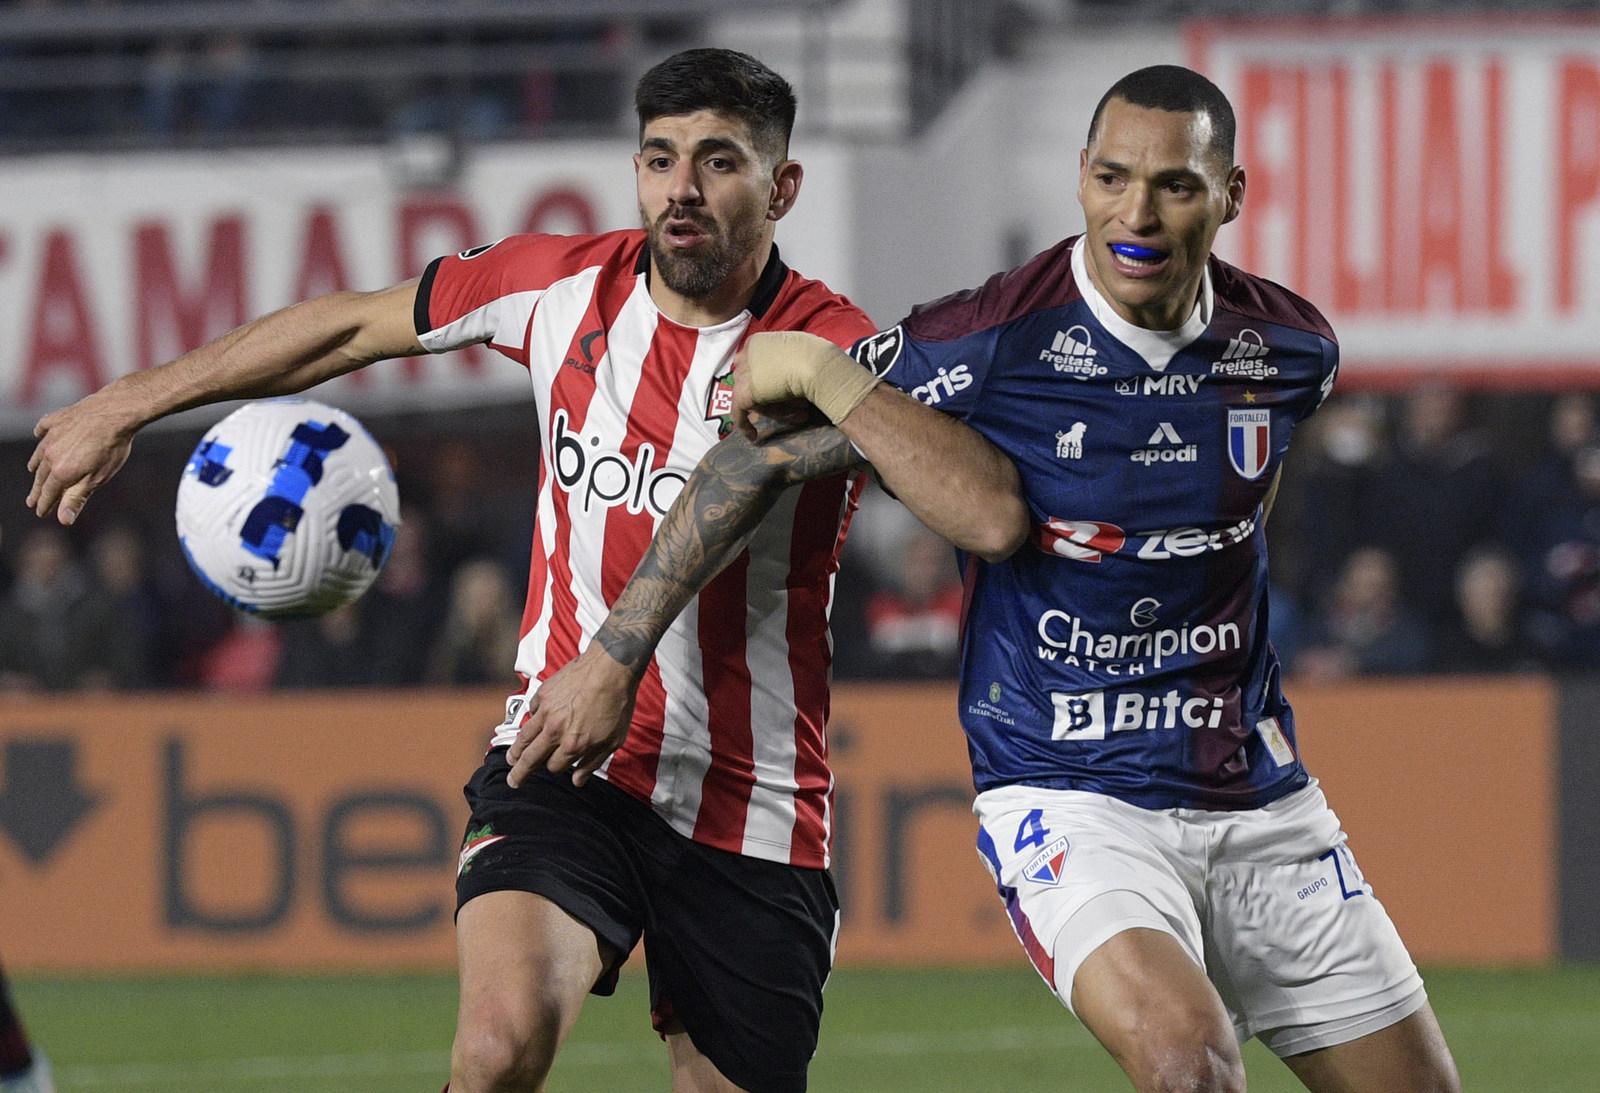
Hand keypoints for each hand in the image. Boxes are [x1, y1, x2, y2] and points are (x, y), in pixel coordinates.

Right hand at [27, 390, 137, 524]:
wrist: (115, 412)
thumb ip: (76, 498)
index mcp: (60, 472)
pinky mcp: (58, 418)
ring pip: (40, 454)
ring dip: (37, 465)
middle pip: (42, 477)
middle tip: (31, 501)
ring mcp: (52, 435)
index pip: (48, 494)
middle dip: (37, 490)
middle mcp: (50, 454)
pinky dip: (40, 434)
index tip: (40, 513)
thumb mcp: (97, 478)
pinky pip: (44, 428)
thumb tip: (62, 521)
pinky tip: (39, 435)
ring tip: (33, 471)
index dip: (44, 505)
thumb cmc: (111, 448)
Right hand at [505, 641, 640, 788]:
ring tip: (511, 759)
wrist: (611, 667)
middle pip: (531, 758)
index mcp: (573, 744)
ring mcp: (546, 711)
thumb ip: (593, 762)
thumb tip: (578, 781)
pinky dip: (531, 719)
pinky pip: (531, 711)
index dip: (557, 768)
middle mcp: (555, 731)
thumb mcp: (613, 740)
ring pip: (524, 737)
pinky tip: (532, 723)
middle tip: (513, 781)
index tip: (558, 766)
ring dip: (516, 750)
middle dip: (520, 773)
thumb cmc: (618, 704)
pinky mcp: (543, 694)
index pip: (554, 766)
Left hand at [732, 348, 813, 441]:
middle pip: (750, 381)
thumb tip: (790, 372)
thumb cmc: (818, 357)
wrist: (818, 366)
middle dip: (768, 396)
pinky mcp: (744, 393)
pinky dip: (745, 425)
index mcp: (757, 342)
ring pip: (751, 397)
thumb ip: (787, 359)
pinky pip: (739, 413)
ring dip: (774, 410)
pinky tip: (753, 436)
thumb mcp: (799, 350)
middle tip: (795, 405)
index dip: (762, 379)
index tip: (773, 390)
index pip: (752, 363)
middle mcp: (746, 355)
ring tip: (800, 413)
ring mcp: (743, 373)